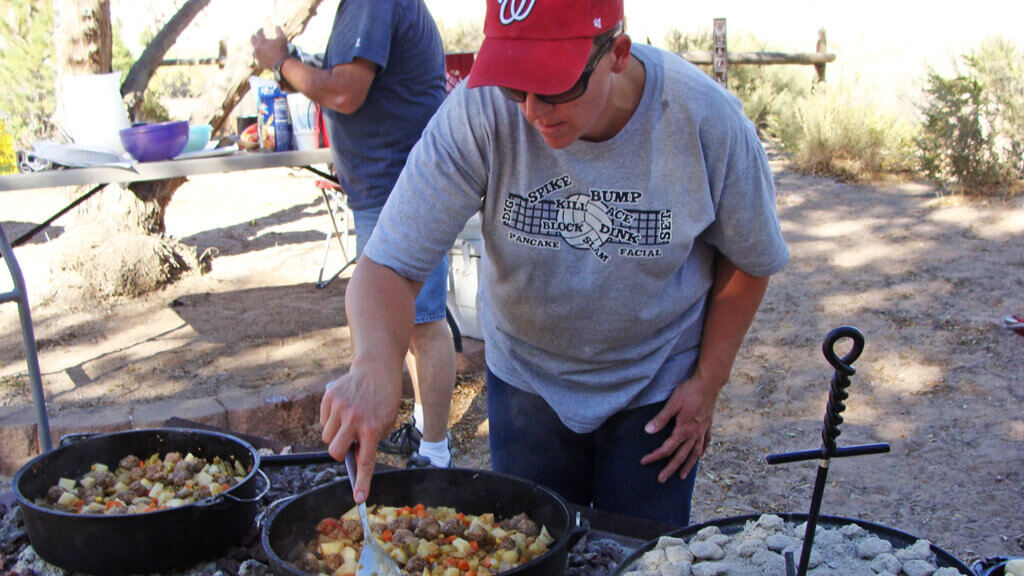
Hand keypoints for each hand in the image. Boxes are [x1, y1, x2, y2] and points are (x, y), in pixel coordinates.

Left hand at [250, 26, 288, 70]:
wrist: (282, 64)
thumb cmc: (282, 50)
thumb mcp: (282, 39)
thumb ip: (279, 32)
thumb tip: (277, 26)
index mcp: (261, 41)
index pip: (258, 33)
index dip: (260, 30)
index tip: (262, 29)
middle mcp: (257, 48)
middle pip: (252, 40)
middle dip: (254, 37)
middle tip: (254, 36)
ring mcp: (257, 56)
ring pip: (254, 50)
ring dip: (256, 48)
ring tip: (257, 47)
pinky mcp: (259, 63)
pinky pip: (257, 59)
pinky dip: (258, 57)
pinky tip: (260, 57)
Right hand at [319, 361, 401, 502]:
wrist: (377, 369)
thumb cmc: (384, 400)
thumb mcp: (385, 422)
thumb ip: (370, 441)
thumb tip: (352, 460)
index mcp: (372, 428)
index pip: (365, 462)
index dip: (362, 482)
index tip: (358, 498)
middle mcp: (354, 419)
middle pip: (334, 452)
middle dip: (340, 452)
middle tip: (349, 442)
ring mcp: (340, 407)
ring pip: (326, 437)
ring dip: (336, 435)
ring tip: (349, 420)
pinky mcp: (329, 397)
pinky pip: (323, 421)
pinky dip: (330, 420)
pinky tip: (343, 408)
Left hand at [640, 374, 720, 482]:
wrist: (709, 383)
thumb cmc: (689, 391)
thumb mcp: (672, 403)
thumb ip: (661, 419)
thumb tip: (648, 431)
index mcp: (684, 430)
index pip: (667, 448)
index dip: (655, 456)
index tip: (644, 461)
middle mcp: (694, 434)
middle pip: (681, 456)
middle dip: (670, 469)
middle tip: (661, 480)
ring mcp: (703, 430)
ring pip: (695, 453)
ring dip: (688, 466)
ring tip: (682, 476)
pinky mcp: (708, 425)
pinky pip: (706, 442)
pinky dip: (702, 451)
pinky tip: (700, 455)